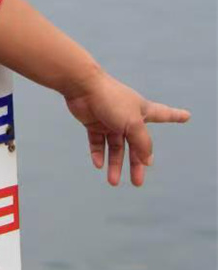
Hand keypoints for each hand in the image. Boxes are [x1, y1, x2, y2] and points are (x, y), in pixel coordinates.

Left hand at [63, 68, 190, 186]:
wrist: (82, 86)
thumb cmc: (111, 100)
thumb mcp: (133, 124)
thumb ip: (142, 143)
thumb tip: (147, 161)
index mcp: (142, 110)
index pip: (164, 114)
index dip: (176, 116)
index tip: (187, 115)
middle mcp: (127, 116)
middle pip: (135, 144)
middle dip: (137, 163)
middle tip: (138, 183)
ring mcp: (109, 120)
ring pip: (115, 146)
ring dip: (114, 164)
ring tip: (113, 181)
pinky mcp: (93, 122)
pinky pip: (97, 141)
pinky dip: (98, 153)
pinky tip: (99, 164)